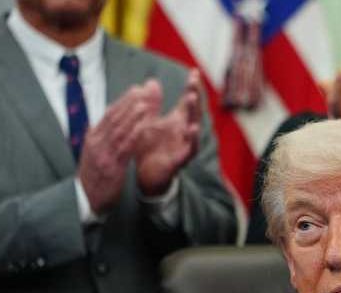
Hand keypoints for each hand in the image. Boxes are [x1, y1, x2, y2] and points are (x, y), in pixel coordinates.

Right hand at [77, 84, 151, 211]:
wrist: (84, 200)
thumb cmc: (93, 178)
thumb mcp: (93, 154)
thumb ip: (99, 138)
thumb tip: (101, 123)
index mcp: (93, 138)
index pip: (109, 114)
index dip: (124, 101)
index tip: (137, 89)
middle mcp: (97, 142)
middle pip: (115, 117)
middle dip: (130, 102)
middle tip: (144, 88)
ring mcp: (104, 154)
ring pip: (121, 129)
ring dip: (134, 115)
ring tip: (146, 102)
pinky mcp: (112, 166)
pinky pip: (126, 148)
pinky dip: (136, 135)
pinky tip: (145, 126)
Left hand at [135, 71, 202, 195]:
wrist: (146, 173)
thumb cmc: (150, 147)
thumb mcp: (148, 121)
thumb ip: (151, 104)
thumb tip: (152, 81)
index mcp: (177, 121)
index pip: (187, 101)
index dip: (191, 87)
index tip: (194, 71)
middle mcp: (184, 130)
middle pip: (193, 110)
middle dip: (194, 95)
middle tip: (193, 82)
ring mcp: (185, 144)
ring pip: (194, 126)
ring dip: (193, 112)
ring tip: (191, 98)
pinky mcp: (181, 158)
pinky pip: (191, 148)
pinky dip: (193, 139)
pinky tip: (193, 129)